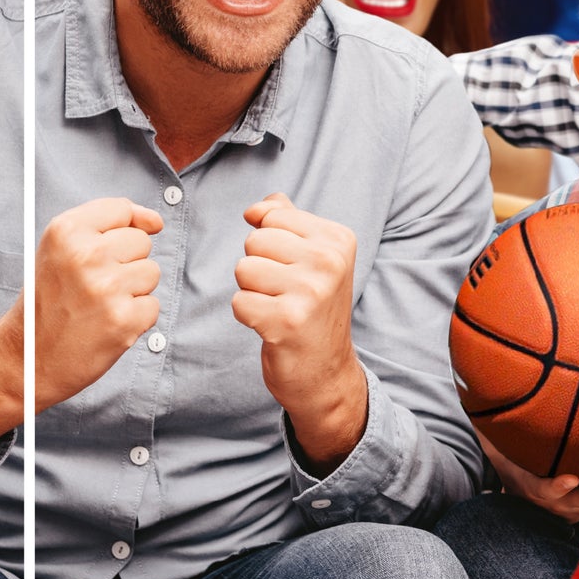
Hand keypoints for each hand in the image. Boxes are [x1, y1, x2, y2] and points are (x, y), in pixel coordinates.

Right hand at [33, 198, 162, 411]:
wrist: (27, 359)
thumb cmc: (51, 299)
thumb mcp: (63, 248)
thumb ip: (110, 221)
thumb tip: (157, 222)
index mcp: (66, 230)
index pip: (122, 209)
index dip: (117, 231)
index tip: (101, 252)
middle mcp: (86, 255)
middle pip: (142, 241)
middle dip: (124, 263)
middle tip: (92, 286)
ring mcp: (106, 288)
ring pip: (151, 272)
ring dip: (132, 291)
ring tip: (98, 305)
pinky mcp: (123, 319)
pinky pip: (153, 305)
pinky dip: (135, 318)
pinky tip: (105, 325)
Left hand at [232, 194, 363, 449]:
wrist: (326, 370)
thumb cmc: (313, 307)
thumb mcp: (314, 257)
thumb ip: (288, 222)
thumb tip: (256, 207)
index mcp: (339, 238)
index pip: (274, 216)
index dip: (271, 244)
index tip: (293, 268)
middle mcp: (329, 260)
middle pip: (255, 241)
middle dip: (259, 266)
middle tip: (284, 291)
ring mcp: (310, 291)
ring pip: (244, 269)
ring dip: (252, 291)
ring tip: (278, 306)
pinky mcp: (286, 321)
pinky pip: (239, 301)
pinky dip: (248, 315)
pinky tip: (272, 326)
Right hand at [480, 433, 578, 523]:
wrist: (515, 487)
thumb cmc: (511, 459)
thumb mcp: (498, 448)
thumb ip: (490, 432)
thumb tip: (477, 409)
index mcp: (529, 486)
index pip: (542, 491)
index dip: (556, 487)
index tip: (570, 477)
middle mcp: (549, 502)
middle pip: (574, 503)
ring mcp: (566, 509)